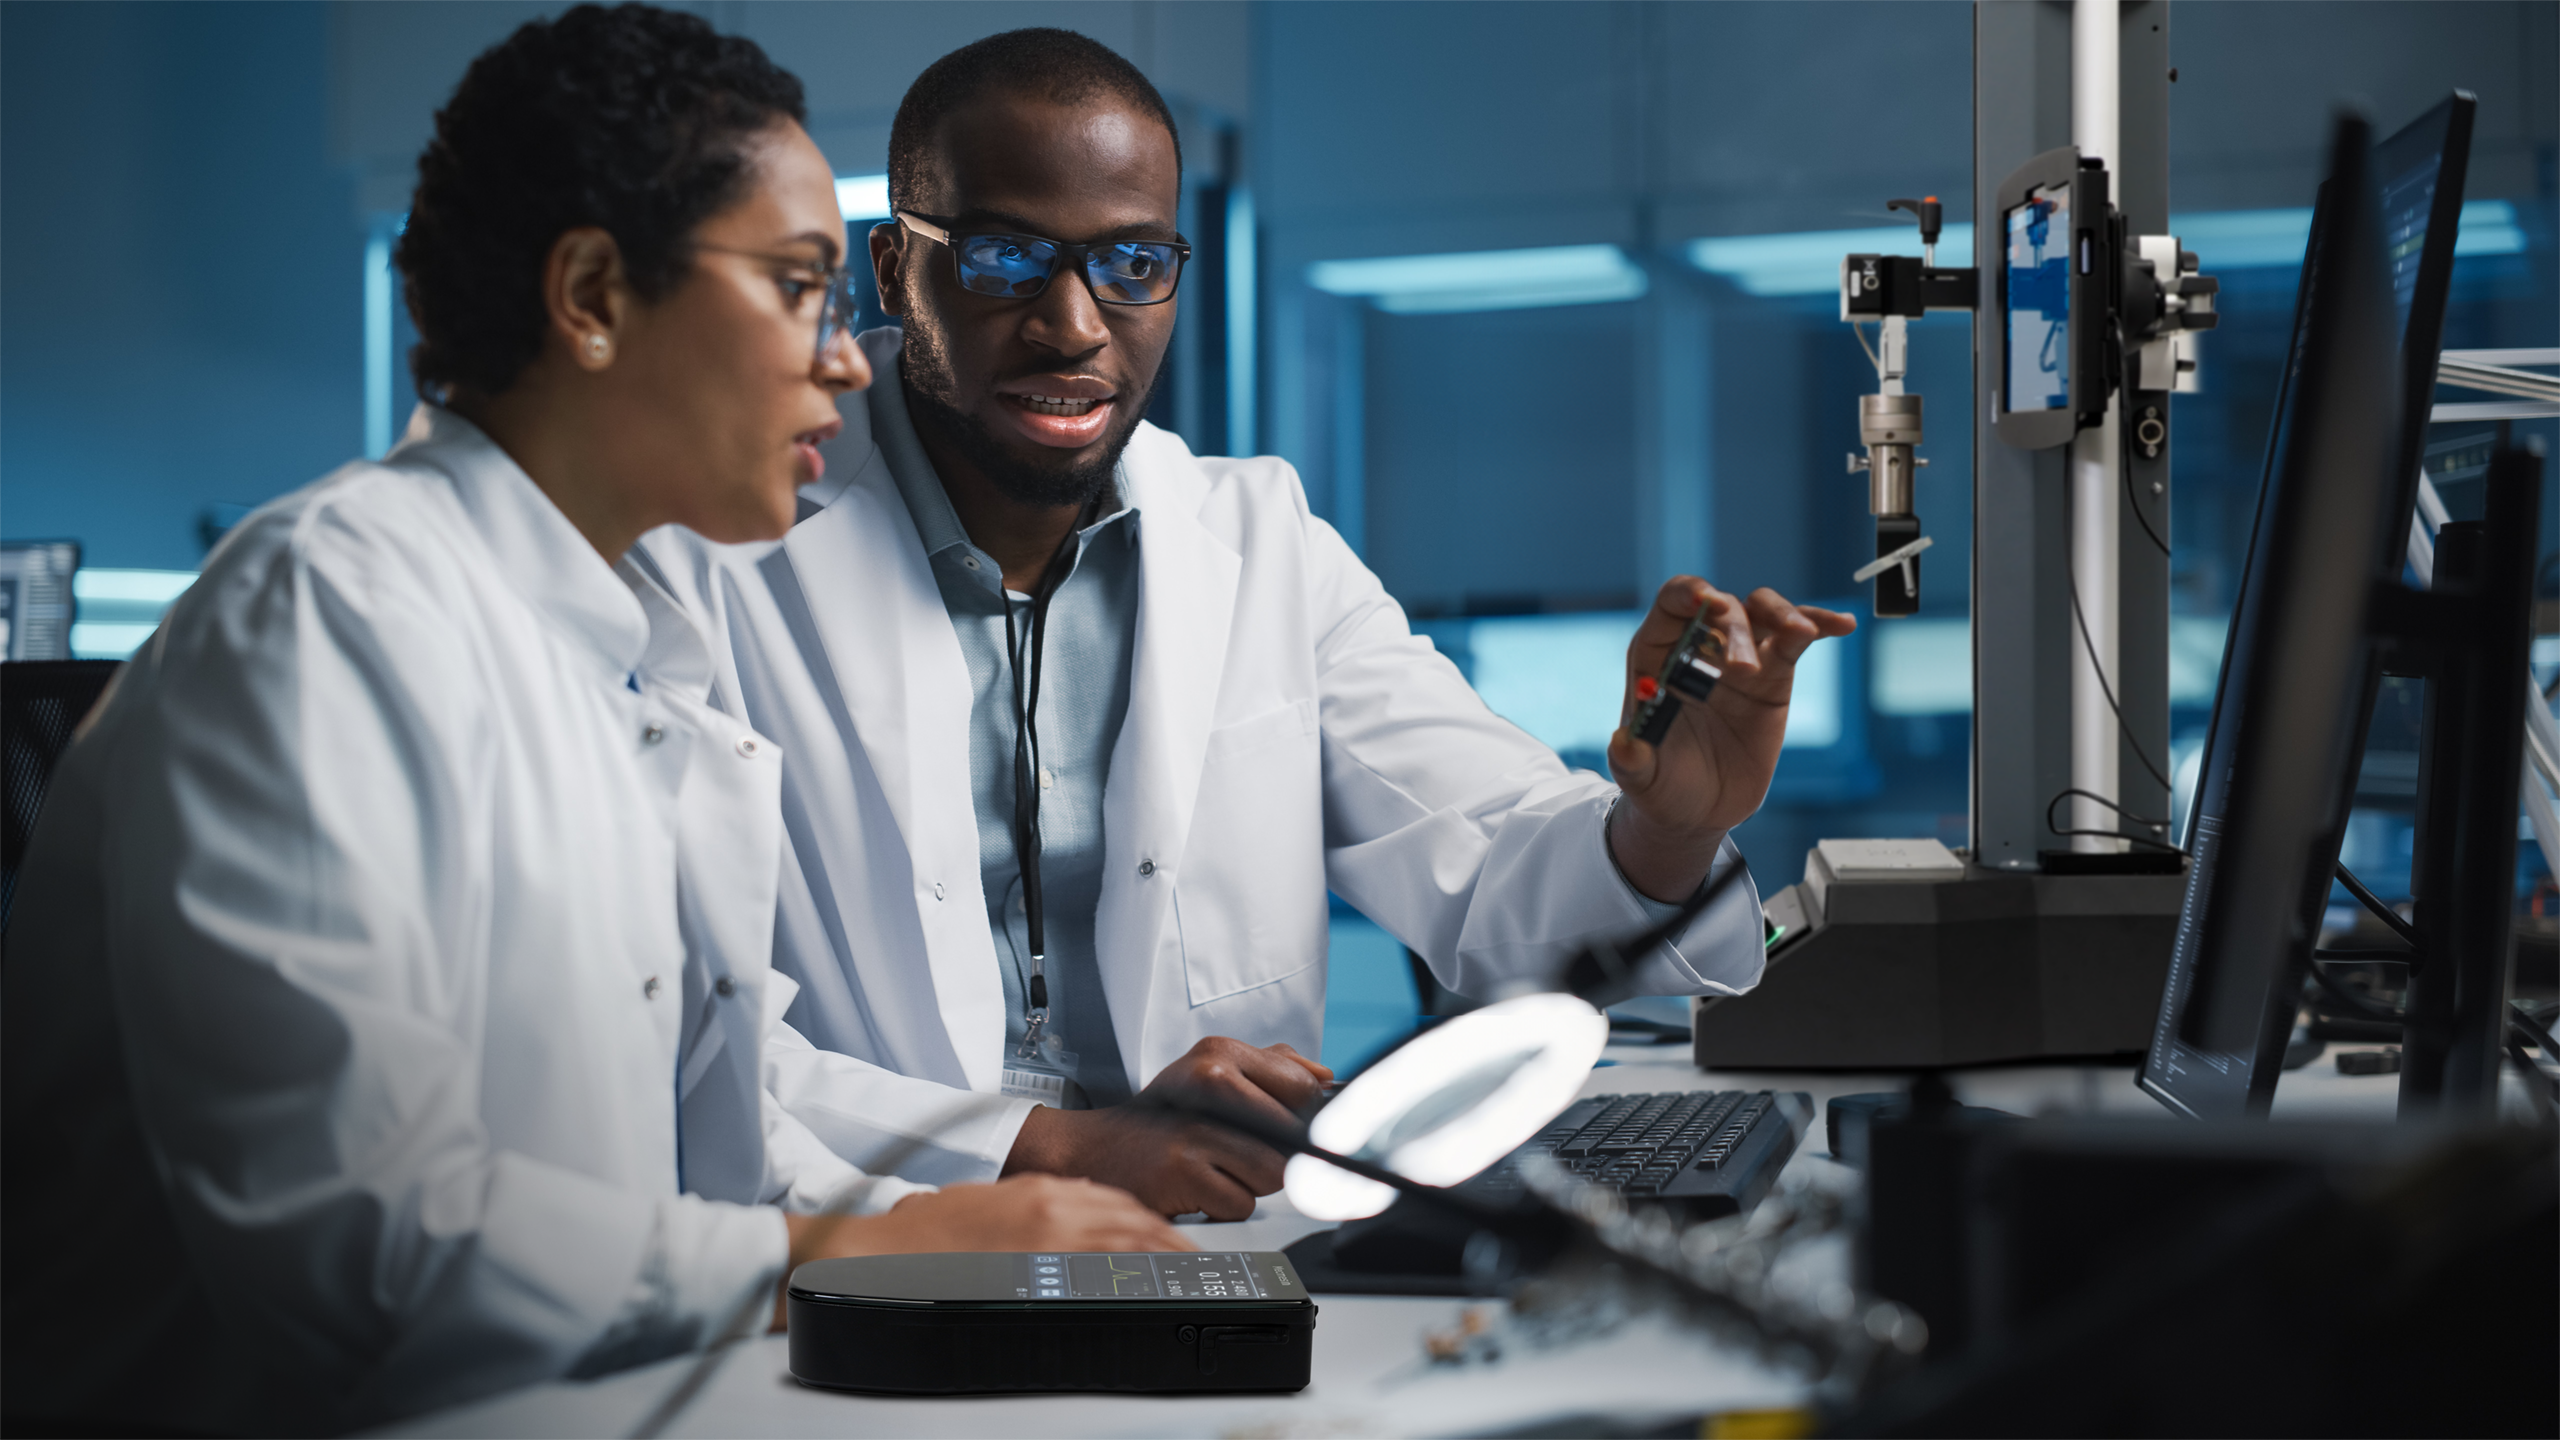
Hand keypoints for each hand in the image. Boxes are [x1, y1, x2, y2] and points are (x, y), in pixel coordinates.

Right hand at [773, 1175, 1191, 1327]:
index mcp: (1037, 1190)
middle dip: (1166, 1239)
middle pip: (1129, 1219)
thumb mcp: (984, 1207)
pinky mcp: (1033, 1268)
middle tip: (1193, 1258)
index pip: (1113, 1200)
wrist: (877, 1250)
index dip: (1147, 1220)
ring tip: (1186, 1272)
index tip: (1167, 1235)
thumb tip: (1060, 1226)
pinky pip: (1098, 1271)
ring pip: (1124, 1240)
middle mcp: (1050, 1206)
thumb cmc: (922, 1235)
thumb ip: (1029, 1210)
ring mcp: (1044, 1238)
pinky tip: (1146, 1286)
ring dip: (1160, 1254)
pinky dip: (1129, 1274)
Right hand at [1002, 1037, 1333, 1219]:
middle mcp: (1209, 1082)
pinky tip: (1198, 1190)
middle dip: (1277, 1155)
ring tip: (1218, 1171)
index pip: (1304, 1089)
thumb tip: (1324, 1078)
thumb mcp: (1209, 1073)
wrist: (1094, 1150)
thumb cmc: (1161, 1117)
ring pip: (1272, 1175)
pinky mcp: (1182, 1171)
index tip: (1294, 1129)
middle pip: (1294, 1135)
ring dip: (1251, 1184)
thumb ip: (1271, 1067)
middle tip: (1241, 1153)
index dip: (1306, 1118)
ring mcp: (1195, 1127)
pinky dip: (1225, 1207)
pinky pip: (1240, 1204)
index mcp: (1221, 1055)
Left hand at [1605, 578, 1855, 900]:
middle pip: (1723, 607)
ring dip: (1782, 615)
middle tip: (1743, 671)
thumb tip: (1623, 743)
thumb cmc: (1661, 785)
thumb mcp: (1641, 778)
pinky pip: (1798, 639)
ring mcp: (1739, 656)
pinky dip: (1819, 625)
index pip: (1672, 604)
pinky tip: (1842, 626)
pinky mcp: (1774, 675)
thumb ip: (1630, 761)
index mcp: (1657, 653)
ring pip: (1763, 610)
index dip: (1690, 595)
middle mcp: (1699, 645)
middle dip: (1735, 628)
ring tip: (1799, 634)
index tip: (1710, 603)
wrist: (1697, 810)